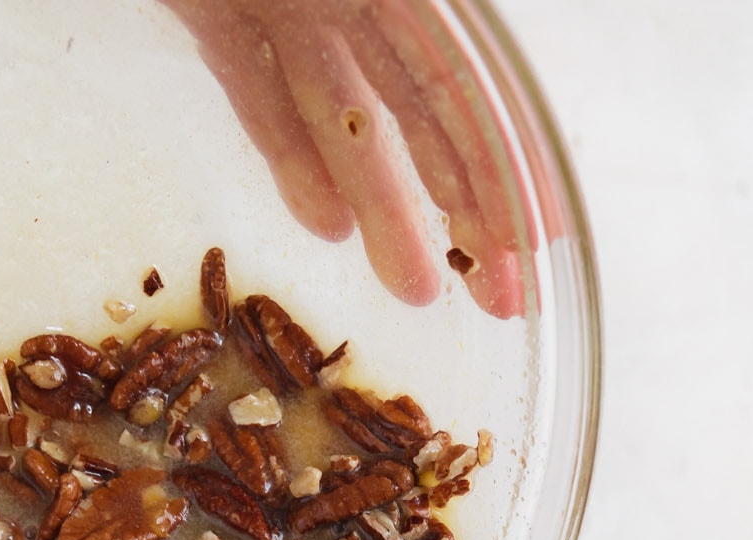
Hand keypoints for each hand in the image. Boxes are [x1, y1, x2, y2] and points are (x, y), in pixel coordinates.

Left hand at [171, 0, 527, 318]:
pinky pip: (261, 89)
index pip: (467, 75)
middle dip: (465, 204)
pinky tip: (326, 226)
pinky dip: (292, 155)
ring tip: (414, 287)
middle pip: (423, 105)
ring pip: (346, 114)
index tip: (536, 238)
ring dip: (384, 204)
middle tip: (497, 298)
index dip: (506, 156)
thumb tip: (477, 71)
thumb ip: (431, 24)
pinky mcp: (215, 6)